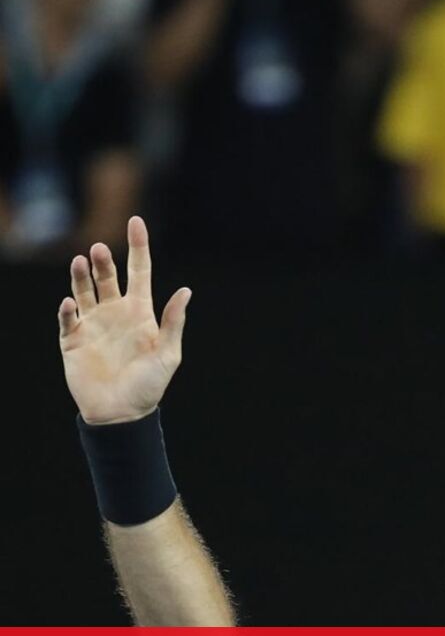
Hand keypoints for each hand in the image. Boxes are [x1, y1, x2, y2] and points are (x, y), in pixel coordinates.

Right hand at [58, 217, 191, 424]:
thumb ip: (174, 322)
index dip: (138, 247)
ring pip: (84, 291)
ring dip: (81, 276)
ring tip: (82, 261)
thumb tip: (186, 291)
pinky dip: (68, 309)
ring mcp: (93, 325)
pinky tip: (70, 302)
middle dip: (103, 261)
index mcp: (140, 312)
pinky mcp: (73, 340)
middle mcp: (115, 313)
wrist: (121, 414)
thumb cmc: (149, 386)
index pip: (140, 271)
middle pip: (108, 277)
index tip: (136, 221)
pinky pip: (67, 319)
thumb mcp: (168, 354)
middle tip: (98, 250)